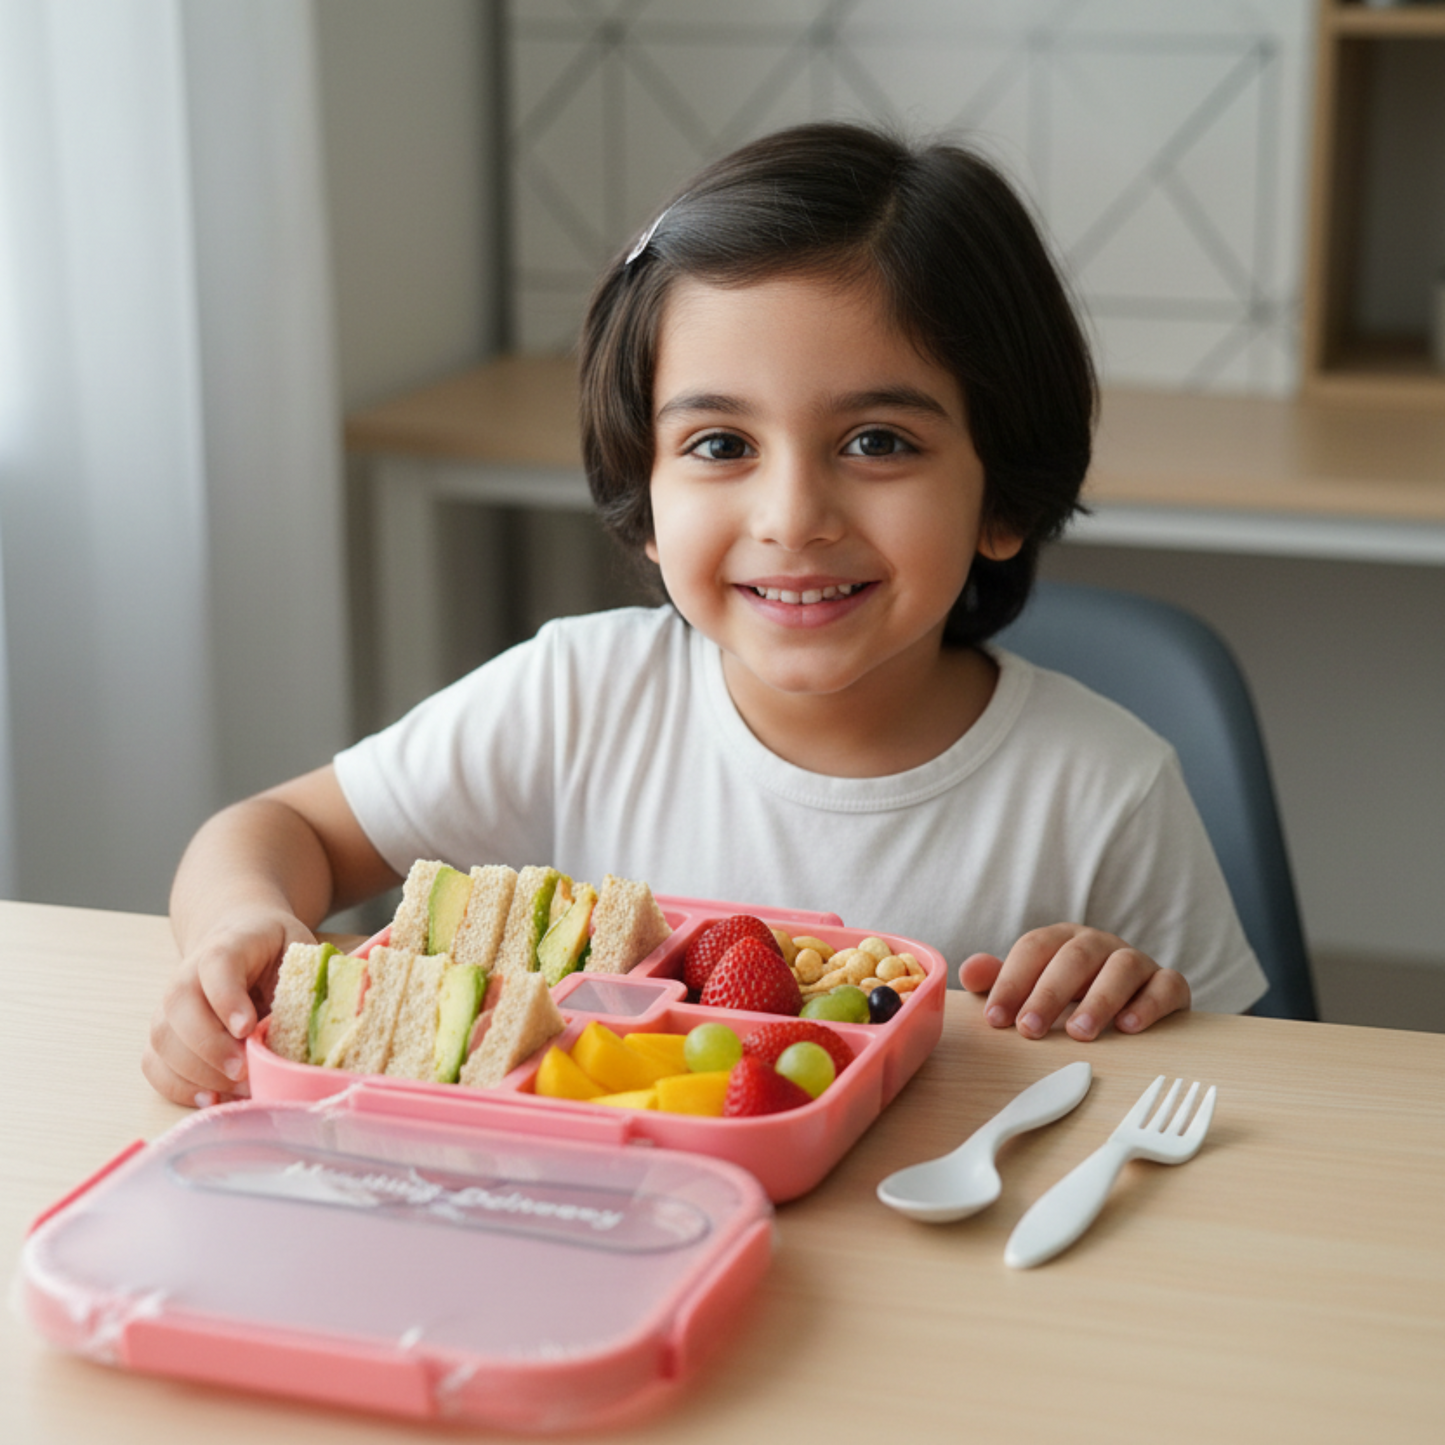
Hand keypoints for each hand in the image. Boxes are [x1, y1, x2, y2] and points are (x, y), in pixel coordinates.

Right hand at [142, 906, 314, 1107]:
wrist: (238, 938)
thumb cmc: (273, 950)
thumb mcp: (299, 948)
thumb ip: (309, 977)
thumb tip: (332, 1018)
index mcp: (227, 947)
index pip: (217, 966)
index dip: (227, 999)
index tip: (247, 1028)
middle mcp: (187, 975)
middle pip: (180, 1009)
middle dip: (212, 1047)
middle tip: (246, 1071)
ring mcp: (169, 1007)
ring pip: (164, 1043)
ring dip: (200, 1074)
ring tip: (241, 1088)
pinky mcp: (165, 1036)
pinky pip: (156, 1067)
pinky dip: (180, 1088)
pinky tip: (214, 1098)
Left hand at [958, 923, 1189, 1040]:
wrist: (1134, 998)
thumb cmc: (1073, 994)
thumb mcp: (1034, 986)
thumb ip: (1000, 979)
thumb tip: (968, 972)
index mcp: (1062, 939)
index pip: (1033, 949)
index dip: (1011, 981)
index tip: (995, 1019)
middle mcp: (1100, 944)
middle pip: (1074, 957)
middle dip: (1049, 994)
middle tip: (1030, 1030)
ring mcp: (1137, 962)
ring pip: (1123, 967)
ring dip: (1100, 999)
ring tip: (1079, 1032)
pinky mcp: (1169, 984)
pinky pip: (1167, 986)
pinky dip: (1149, 1005)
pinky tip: (1129, 1028)